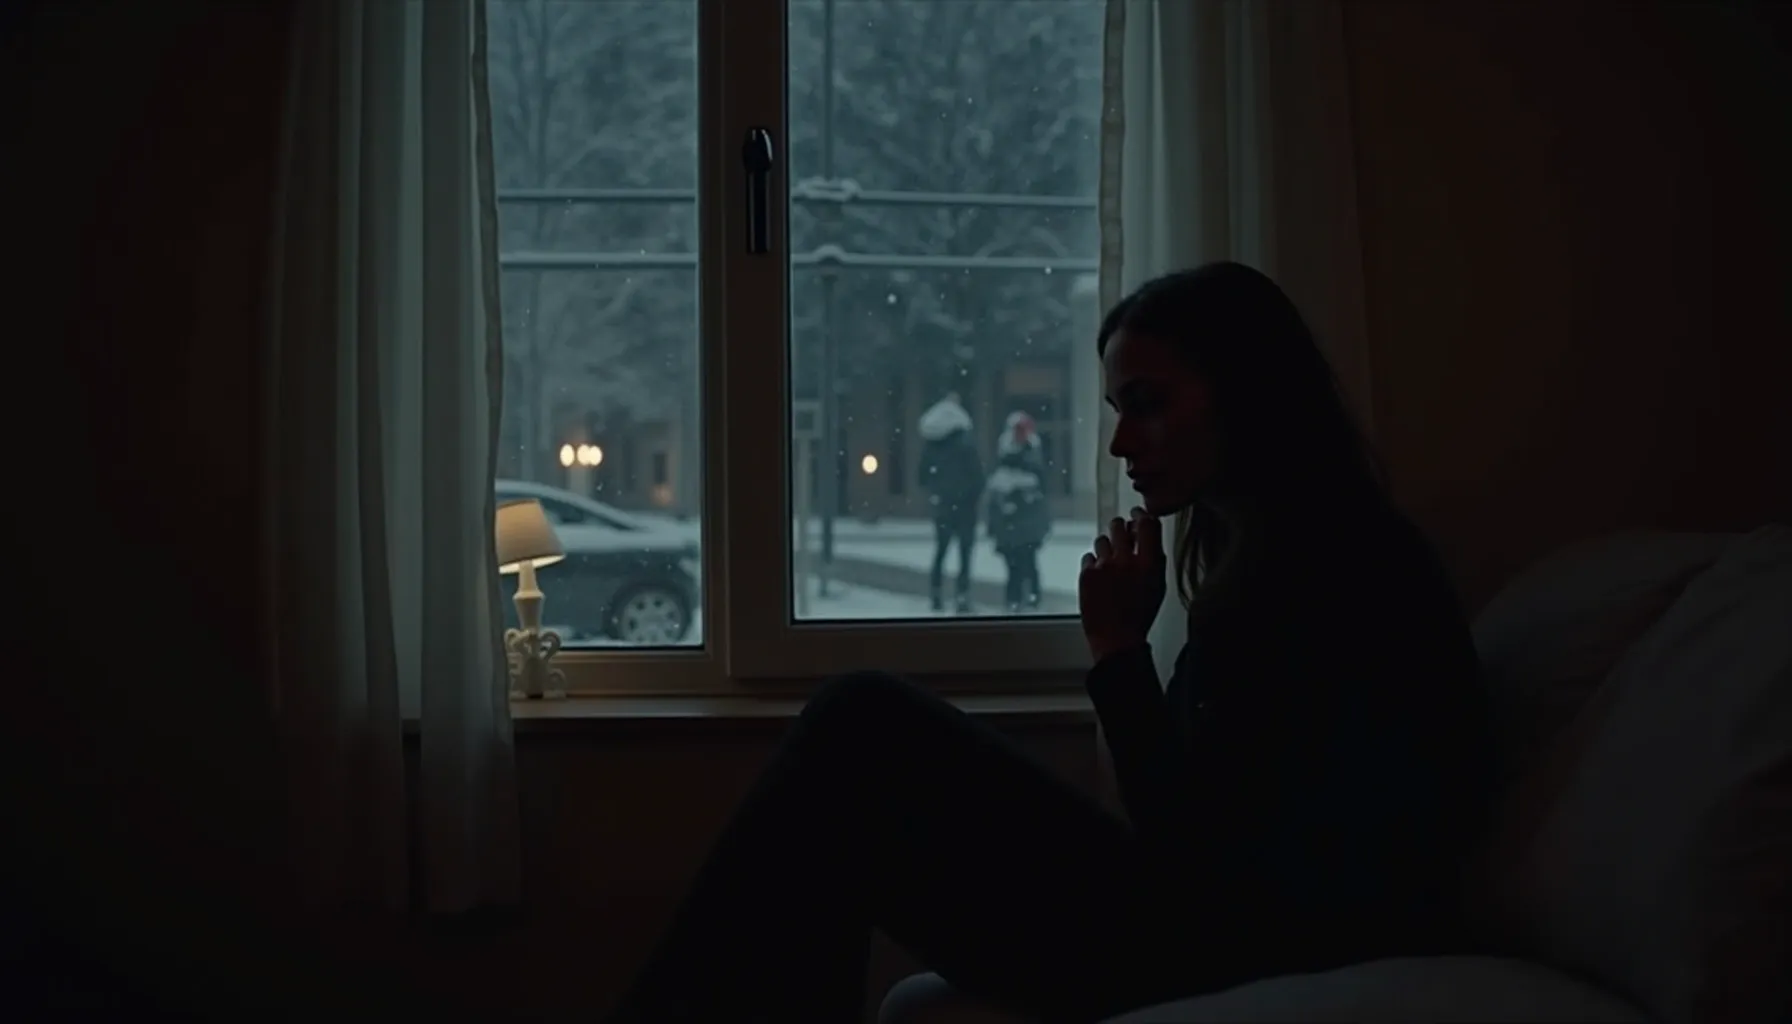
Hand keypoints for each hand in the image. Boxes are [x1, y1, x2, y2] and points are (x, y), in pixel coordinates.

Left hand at [1078, 508, 1167, 659]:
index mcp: (1149, 563)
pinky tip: (1100, 576)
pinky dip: (1094, 563)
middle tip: (1121, 534)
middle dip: (1120, 527)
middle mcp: (1126, 560)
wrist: (1116, 638)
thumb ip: (1154, 558)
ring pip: (1101, 539)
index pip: (1146, 524)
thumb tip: (1145, 535)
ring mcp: (1104, 566)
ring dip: (1107, 546)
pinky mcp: (1086, 574)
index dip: (1141, 515)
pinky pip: (1089, 557)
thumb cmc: (1140, 614)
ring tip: (1110, 562)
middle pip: (1119, 525)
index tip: (1136, 514)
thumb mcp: (1158, 585)